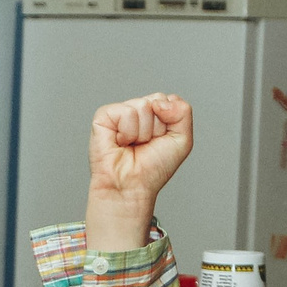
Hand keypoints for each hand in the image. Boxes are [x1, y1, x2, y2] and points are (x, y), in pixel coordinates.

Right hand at [87, 93, 192, 250]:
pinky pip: (126, 112)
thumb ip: (183, 112)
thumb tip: (160, 102)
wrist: (132, 187)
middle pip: (156, 100)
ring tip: (132, 146)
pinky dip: (128, 132)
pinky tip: (120, 143)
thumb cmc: (152, 169)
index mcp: (153, 114)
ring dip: (142, 132)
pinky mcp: (103, 117)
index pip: (168, 100)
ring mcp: (119, 113)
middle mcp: (136, 111)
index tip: (159, 141)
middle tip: (145, 145)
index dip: (168, 123)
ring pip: (142, 106)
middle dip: (156, 127)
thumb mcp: (182, 140)